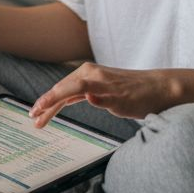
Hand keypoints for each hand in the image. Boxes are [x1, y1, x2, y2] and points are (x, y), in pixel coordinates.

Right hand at [28, 62, 175, 127]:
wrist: (160, 88)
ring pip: (66, 90)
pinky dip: (64, 100)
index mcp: (94, 77)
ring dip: (53, 103)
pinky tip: (58, 107)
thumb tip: (87, 96)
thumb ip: (104, 100)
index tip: (36, 112)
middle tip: (33, 119)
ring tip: (40, 117)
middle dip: (46, 104)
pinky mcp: (97, 82)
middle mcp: (90, 73)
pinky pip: (74, 91)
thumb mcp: (125, 103)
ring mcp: (93, 76)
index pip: (64, 90)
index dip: (48, 102)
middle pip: (61, 89)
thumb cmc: (143, 96)